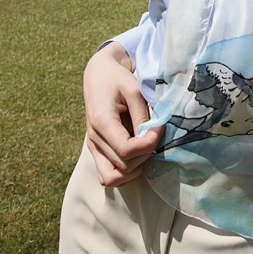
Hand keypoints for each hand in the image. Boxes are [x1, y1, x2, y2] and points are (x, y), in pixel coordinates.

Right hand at [83, 42, 163, 186]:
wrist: (98, 75)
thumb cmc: (117, 79)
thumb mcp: (134, 90)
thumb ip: (143, 116)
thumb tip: (152, 138)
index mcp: (101, 121)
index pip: (126, 150)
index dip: (148, 145)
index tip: (159, 129)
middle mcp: (94, 138)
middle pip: (123, 166)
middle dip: (145, 155)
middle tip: (154, 135)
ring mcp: (93, 147)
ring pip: (113, 178)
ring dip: (135, 168)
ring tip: (144, 148)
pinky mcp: (96, 150)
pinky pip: (107, 176)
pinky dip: (123, 174)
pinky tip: (136, 157)